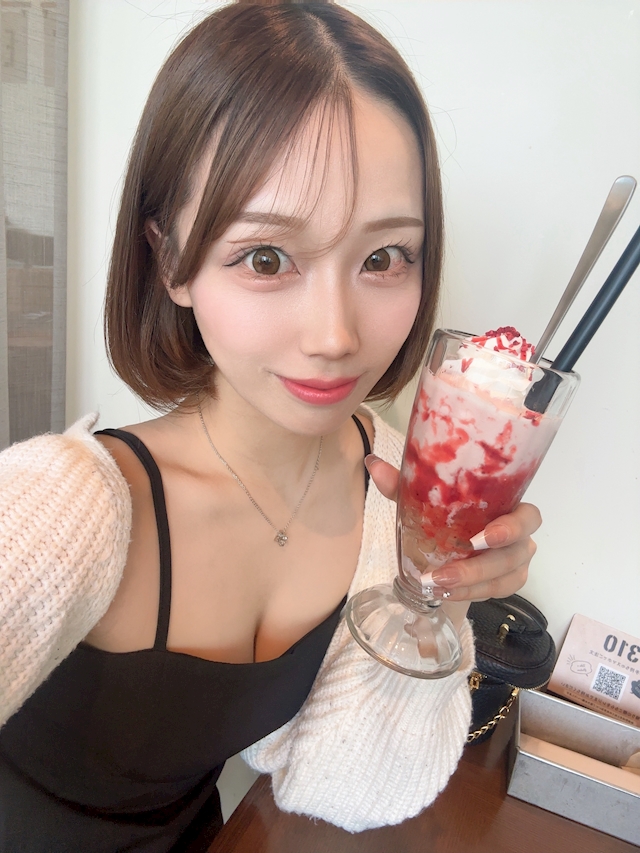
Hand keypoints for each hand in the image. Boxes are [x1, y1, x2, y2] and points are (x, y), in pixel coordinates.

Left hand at [365, 455, 540, 603]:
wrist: (452, 539)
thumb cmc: (450, 512)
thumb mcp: (427, 498)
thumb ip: (404, 484)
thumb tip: (374, 464)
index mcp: (510, 508)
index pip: (530, 517)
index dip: (514, 528)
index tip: (482, 537)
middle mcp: (520, 537)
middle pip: (514, 555)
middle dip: (479, 566)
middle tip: (445, 573)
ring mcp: (516, 562)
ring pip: (505, 578)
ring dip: (470, 584)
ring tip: (435, 584)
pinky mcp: (506, 582)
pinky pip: (495, 593)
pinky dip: (470, 595)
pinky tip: (444, 594)